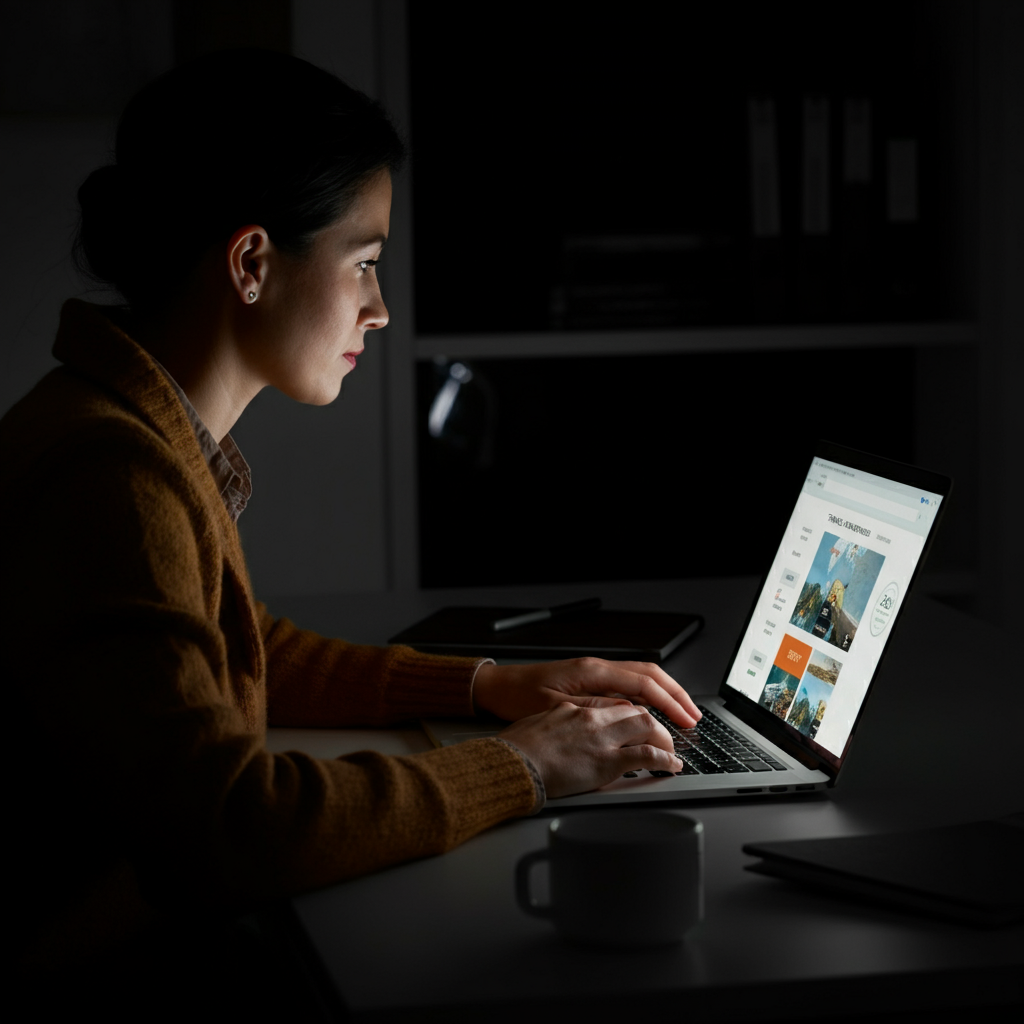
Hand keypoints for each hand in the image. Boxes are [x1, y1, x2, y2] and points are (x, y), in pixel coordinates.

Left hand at [473, 657, 700, 728]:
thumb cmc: (519, 698)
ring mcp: (593, 671)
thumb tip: (630, 713)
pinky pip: (627, 682)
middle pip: (649, 674)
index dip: (669, 702)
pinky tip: (653, 709)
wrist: (497, 687)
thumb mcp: (557, 710)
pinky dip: (647, 694)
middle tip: (695, 717)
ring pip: (640, 676)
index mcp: (591, 671)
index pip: (643, 684)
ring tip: (682, 713)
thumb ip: (595, 710)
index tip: (686, 720)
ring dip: (664, 693)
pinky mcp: (589, 678)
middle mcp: (596, 666)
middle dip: (676, 694)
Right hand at [498, 701, 681, 798]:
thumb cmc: (515, 749)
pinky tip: (672, 765)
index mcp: (572, 707)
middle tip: (664, 732)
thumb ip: (554, 722)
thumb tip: (558, 730)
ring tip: (671, 748)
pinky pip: (646, 755)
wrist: (510, 763)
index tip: (639, 718)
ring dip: (663, 736)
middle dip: (654, 719)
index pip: (611, 701)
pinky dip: (664, 759)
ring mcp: (600, 737)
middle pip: (634, 708)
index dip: (630, 710)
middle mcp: (590, 716)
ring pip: (646, 725)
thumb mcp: (534, 724)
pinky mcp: (607, 760)